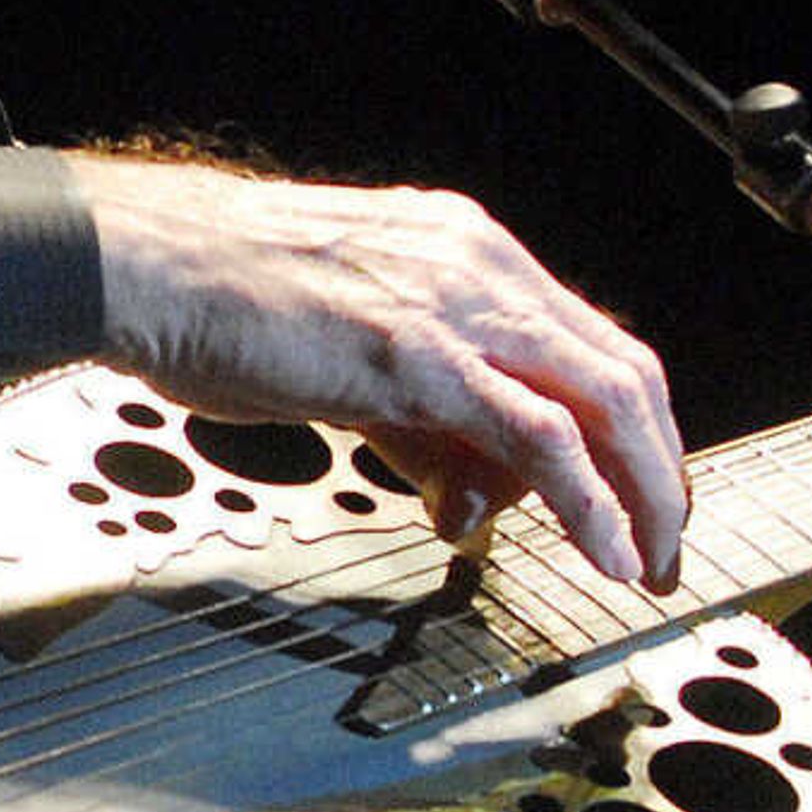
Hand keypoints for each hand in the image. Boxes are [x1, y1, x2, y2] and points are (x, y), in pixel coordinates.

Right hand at [72, 155, 687, 586]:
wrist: (145, 260)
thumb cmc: (221, 295)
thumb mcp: (348, 359)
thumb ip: (422, 426)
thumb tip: (467, 498)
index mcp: (466, 251)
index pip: (589, 343)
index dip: (633, 428)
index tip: (641, 495)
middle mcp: (479, 265)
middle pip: (623, 371)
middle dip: (661, 469)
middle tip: (666, 543)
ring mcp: (455, 305)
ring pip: (605, 399)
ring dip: (644, 492)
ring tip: (649, 559)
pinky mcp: (420, 356)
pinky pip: (538, 436)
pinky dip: (588, 501)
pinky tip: (605, 548)